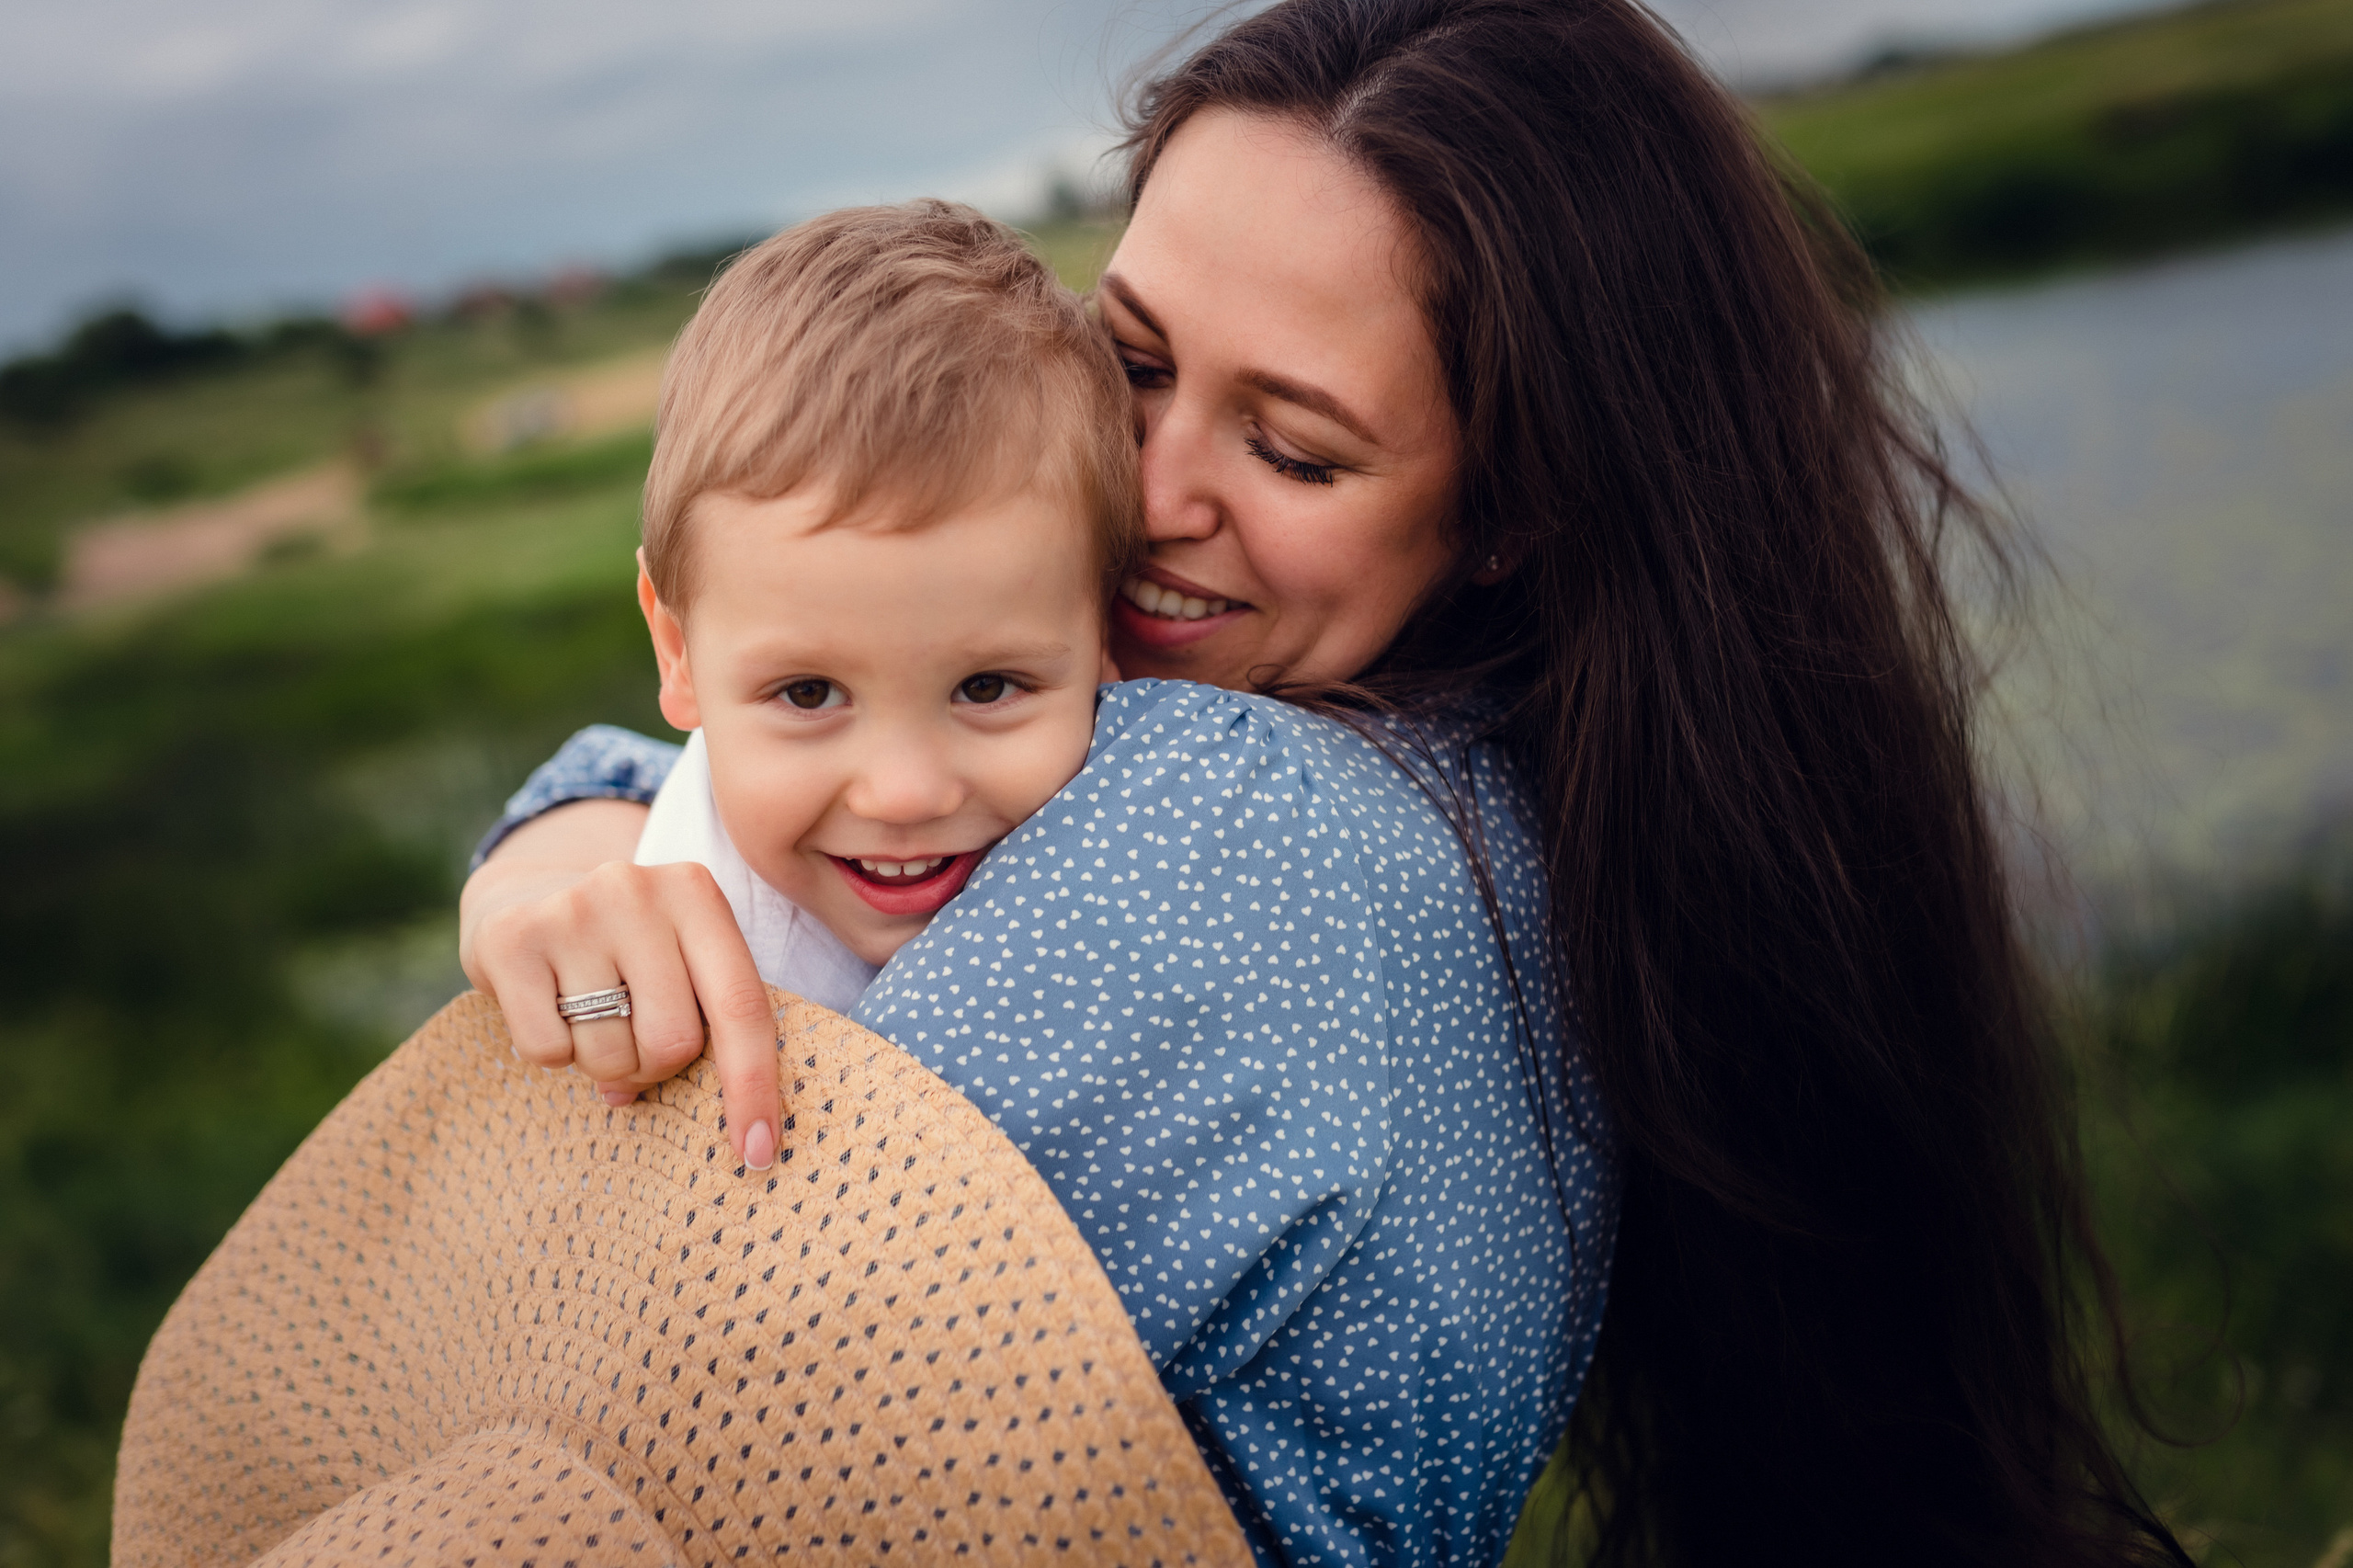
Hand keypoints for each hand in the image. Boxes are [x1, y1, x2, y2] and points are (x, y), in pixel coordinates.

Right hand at [458, 800, 781, 1169]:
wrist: (524, 893)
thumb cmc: (626, 946)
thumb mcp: (679, 957)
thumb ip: (707, 1020)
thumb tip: (733, 1131)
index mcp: (695, 892)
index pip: (741, 1006)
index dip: (752, 1086)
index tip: (759, 1152)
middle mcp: (636, 890)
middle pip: (672, 1041)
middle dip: (654, 1065)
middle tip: (630, 1038)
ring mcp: (570, 910)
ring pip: (608, 1055)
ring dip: (602, 1062)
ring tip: (585, 1015)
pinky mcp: (510, 939)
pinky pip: (547, 1051)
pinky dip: (551, 1053)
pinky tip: (546, 1006)